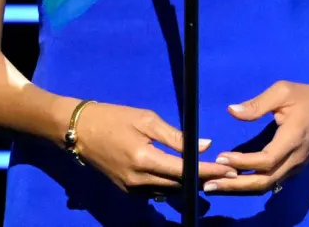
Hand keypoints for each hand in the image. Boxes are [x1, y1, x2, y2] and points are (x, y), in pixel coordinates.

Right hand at [74, 103, 235, 192]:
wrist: (78, 130)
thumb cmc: (112, 117)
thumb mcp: (144, 119)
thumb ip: (175, 135)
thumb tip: (205, 145)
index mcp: (144, 159)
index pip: (185, 170)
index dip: (209, 171)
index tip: (230, 170)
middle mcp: (139, 180)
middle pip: (180, 185)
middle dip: (202, 178)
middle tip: (224, 170)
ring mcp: (132, 189)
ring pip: (169, 191)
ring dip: (187, 183)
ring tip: (206, 173)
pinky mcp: (127, 191)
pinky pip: (156, 192)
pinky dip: (170, 184)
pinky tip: (178, 175)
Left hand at [205, 81, 308, 193]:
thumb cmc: (307, 98)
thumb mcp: (282, 92)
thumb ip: (257, 104)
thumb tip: (231, 111)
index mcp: (292, 139)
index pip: (266, 160)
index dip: (243, 162)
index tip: (221, 157)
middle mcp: (295, 159)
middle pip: (265, 181)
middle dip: (236, 185)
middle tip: (210, 183)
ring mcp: (296, 166)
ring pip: (268, 184)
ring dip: (242, 187)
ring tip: (217, 184)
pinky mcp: (295, 167)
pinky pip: (273, 180)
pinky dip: (253, 183)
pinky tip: (236, 180)